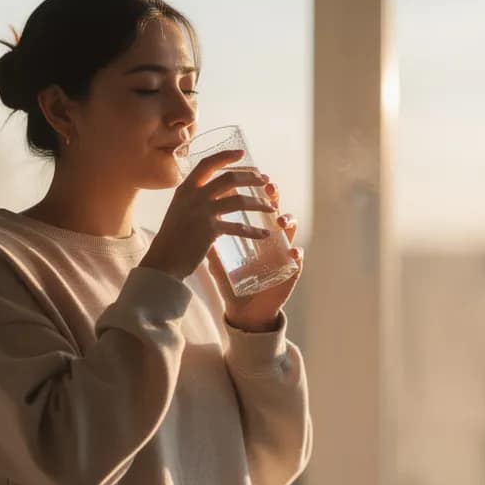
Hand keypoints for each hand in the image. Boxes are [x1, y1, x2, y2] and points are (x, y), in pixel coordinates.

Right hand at [139, 149, 276, 280]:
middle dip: (251, 177)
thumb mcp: (181, 209)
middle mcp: (194, 196)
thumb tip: (223, 193)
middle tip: (265, 181)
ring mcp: (202, 212)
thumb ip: (198, 199)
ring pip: (239, 201)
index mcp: (185, 189)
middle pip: (229, 178)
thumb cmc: (173, 237)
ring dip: (259, 203)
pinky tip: (264, 234)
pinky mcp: (210, 230)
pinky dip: (254, 232)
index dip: (225, 156)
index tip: (242, 153)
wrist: (163, 260)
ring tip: (271, 208)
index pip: (207, 164)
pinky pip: (239, 227)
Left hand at [214, 177, 304, 331]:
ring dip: (289, 221)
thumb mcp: (216, 258)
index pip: (256, 202)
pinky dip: (296, 254)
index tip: (247, 174)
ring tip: (281, 221)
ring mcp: (282, 251)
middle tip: (268, 188)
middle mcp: (271, 236)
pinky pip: (297, 260)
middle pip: (276, 208)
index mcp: (254, 229)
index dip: (253, 187)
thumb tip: (186, 218)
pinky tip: (293, 252)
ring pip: (291, 230)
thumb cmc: (231, 282)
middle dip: (274, 196)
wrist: (242, 310)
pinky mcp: (290, 271)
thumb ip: (207, 238)